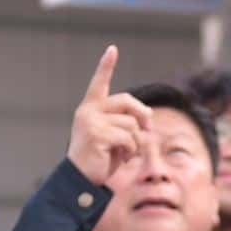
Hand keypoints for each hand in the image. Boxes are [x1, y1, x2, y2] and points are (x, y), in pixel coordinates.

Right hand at [65, 46, 152, 185]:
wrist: (80, 180)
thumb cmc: (99, 161)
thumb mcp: (115, 138)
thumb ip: (128, 124)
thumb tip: (150, 119)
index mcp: (90, 109)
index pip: (99, 83)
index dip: (106, 66)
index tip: (112, 49)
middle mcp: (88, 111)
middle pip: (128, 101)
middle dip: (143, 115)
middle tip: (149, 128)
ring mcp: (91, 121)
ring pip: (132, 123)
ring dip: (136, 141)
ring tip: (125, 153)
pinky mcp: (96, 134)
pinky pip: (128, 137)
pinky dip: (131, 150)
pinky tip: (122, 158)